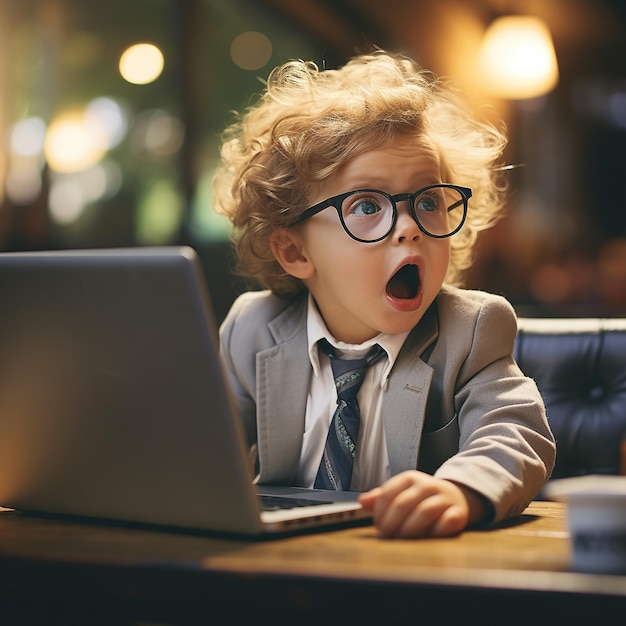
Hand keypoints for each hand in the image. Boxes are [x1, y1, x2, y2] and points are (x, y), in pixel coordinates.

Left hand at [358, 471, 487, 537]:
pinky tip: (427, 538)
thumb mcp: (402, 493)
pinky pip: (447, 521)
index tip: (377, 526)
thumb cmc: (423, 498)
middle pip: (403, 504)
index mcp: (409, 478)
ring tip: (402, 540)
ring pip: (424, 512)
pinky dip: (436, 531)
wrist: (457, 497)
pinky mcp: (458, 513)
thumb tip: (362, 501)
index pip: (388, 494)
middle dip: (391, 523)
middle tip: (385, 537)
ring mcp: (444, 498)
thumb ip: (381, 498)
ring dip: (409, 529)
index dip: (379, 512)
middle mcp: (427, 485)